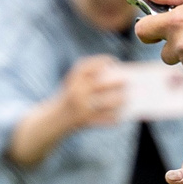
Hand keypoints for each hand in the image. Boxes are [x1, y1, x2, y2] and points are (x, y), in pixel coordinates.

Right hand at [5, 56, 123, 168]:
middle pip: (103, 84)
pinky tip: (121, 115)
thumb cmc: (70, 97)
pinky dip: (115, 117)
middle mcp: (76, 91)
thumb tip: (119, 78)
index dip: (104, 61)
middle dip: (118, 82)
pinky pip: (106, 119)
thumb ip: (91, 78)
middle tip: (128, 81)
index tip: (114, 62)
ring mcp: (81, 107)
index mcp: (72, 79)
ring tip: (127, 98)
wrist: (53, 120)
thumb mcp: (74, 84)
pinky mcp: (86, 122)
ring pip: (108, 102)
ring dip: (120, 100)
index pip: (90, 66)